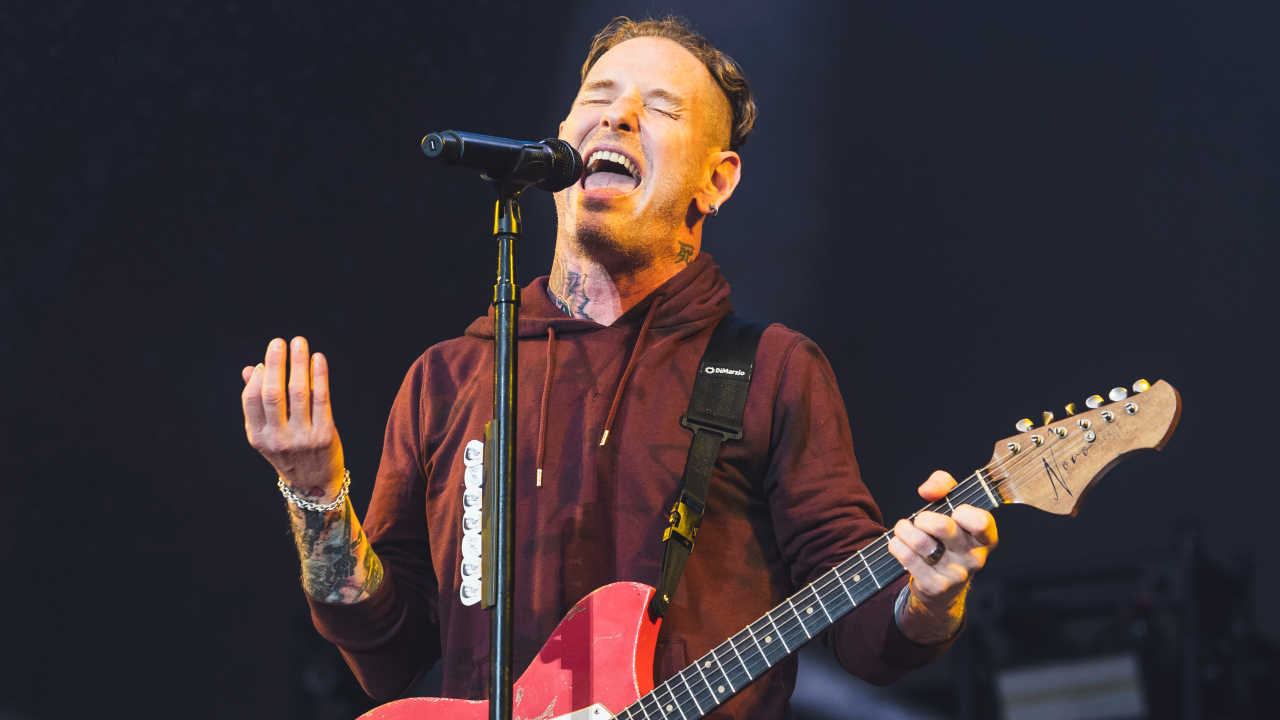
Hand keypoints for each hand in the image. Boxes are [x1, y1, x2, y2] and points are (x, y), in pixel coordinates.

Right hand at [241, 337, 344, 499]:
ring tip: (299, 343)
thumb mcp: (268, 433)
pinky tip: (318, 359)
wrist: (314, 484)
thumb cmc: (289, 451)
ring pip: (299, 392)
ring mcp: (302, 437)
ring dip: (299, 363)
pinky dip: (319, 376)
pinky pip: (322, 399)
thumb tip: (251, 369)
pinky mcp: (325, 435)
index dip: (258, 377)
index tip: (266, 361)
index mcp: (258, 437)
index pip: (252, 400)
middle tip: (279, 342)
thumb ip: (259, 403)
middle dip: (276, 363)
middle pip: (274, 393)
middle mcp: (278, 438)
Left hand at [887, 470, 998, 643]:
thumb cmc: (948, 537)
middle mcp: (974, 558)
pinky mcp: (935, 586)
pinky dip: (897, 545)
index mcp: (985, 538)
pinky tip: (899, 544)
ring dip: (904, 530)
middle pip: (942, 526)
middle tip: (920, 521)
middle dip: (923, 518)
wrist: (943, 585)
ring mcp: (956, 575)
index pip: (980, 521)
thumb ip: (943, 484)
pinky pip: (908, 558)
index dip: (961, 511)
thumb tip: (927, 491)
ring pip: (920, 542)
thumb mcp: (952, 505)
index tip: (953, 511)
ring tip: (903, 529)